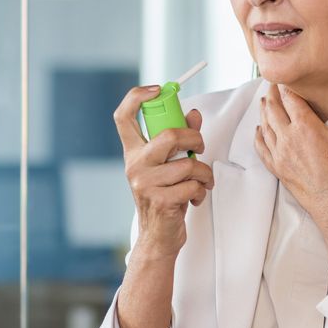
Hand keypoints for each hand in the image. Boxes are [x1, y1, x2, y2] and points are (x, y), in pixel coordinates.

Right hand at [114, 85, 213, 259]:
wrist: (158, 237)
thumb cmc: (165, 197)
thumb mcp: (169, 166)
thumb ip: (180, 140)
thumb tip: (193, 114)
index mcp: (133, 152)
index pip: (123, 116)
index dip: (137, 96)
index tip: (157, 90)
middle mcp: (135, 165)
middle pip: (169, 135)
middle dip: (195, 139)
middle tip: (200, 147)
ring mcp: (145, 184)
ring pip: (188, 164)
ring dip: (204, 173)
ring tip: (201, 182)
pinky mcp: (160, 201)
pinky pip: (193, 185)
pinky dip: (201, 191)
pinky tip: (194, 198)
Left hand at [255, 83, 327, 275]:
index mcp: (306, 126)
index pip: (289, 98)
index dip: (285, 86)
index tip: (284, 78)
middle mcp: (288, 137)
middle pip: (273, 109)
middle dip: (272, 94)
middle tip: (272, 85)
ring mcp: (280, 153)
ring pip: (265, 126)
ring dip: (264, 112)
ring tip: (265, 102)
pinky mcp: (277, 168)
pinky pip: (261, 147)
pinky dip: (259, 136)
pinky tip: (259, 130)